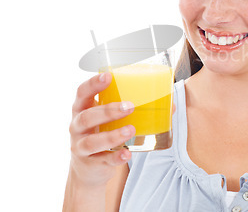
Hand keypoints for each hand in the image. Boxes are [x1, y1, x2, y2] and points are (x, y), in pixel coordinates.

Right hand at [68, 72, 135, 187]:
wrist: (88, 170)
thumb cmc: (102, 134)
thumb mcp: (110, 120)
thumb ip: (132, 109)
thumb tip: (170, 105)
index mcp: (83, 109)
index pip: (82, 93)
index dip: (93, 84)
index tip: (108, 76)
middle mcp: (77, 126)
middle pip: (87, 116)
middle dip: (108, 111)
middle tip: (129, 107)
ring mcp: (80, 147)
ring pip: (92, 141)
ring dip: (113, 135)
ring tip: (131, 130)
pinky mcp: (89, 164)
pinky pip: (102, 160)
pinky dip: (115, 157)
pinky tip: (127, 154)